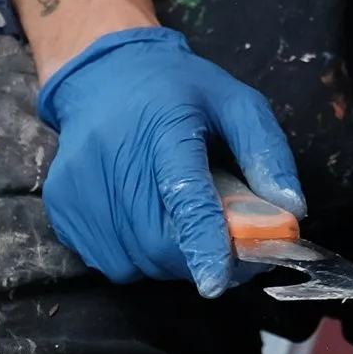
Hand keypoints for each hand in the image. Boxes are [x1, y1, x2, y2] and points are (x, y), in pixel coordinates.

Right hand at [37, 24, 303, 295]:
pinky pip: (107, 260)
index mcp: (165, 125)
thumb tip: (291, 212)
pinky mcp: (61, 206)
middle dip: (197, 259)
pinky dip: (136, 258)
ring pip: (133, 260)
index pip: (184, 192)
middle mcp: (114, 155)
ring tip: (180, 226)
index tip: (217, 280)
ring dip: (169, 261)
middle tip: (223, 254)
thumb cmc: (178, 91)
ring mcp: (81, 184)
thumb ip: (267, 153)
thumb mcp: (236, 103)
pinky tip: (146, 221)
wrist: (102, 73)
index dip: (202, 241)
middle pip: (158, 239)